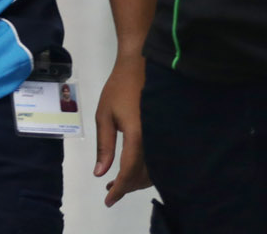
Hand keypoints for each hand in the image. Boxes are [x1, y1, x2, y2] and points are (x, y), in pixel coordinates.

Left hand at [91, 56, 151, 206]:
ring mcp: (162, 136)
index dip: (119, 189)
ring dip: (136, 180)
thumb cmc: (119, 88)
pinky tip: (132, 168)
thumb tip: (101, 173)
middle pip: (142, 175)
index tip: (108, 200)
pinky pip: (158, 159)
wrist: (142, 66)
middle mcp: (154, 138)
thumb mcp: (104, 115)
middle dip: (126, 187)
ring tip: (118, 181)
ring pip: (153, 170)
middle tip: (110, 191)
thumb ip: (104, 146)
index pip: (128, 171)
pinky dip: (145, 169)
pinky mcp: (165, 132)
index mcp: (137, 134)